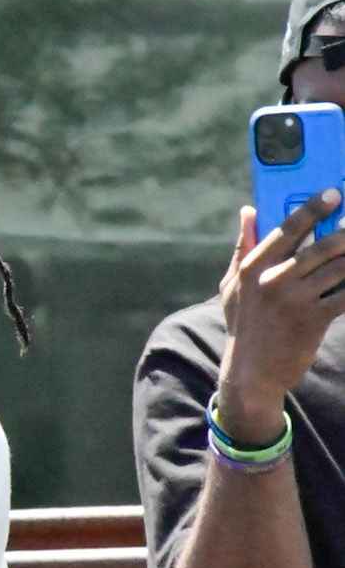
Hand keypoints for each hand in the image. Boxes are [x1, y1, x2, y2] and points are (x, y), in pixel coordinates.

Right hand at [217, 191, 344, 444]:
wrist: (251, 374)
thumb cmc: (243, 325)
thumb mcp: (232, 285)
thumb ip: (243, 246)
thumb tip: (248, 211)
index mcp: (253, 267)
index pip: (287, 228)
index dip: (313, 208)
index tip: (333, 193)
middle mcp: (273, 280)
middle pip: (322, 246)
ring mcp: (295, 300)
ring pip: (338, 268)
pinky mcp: (314, 320)